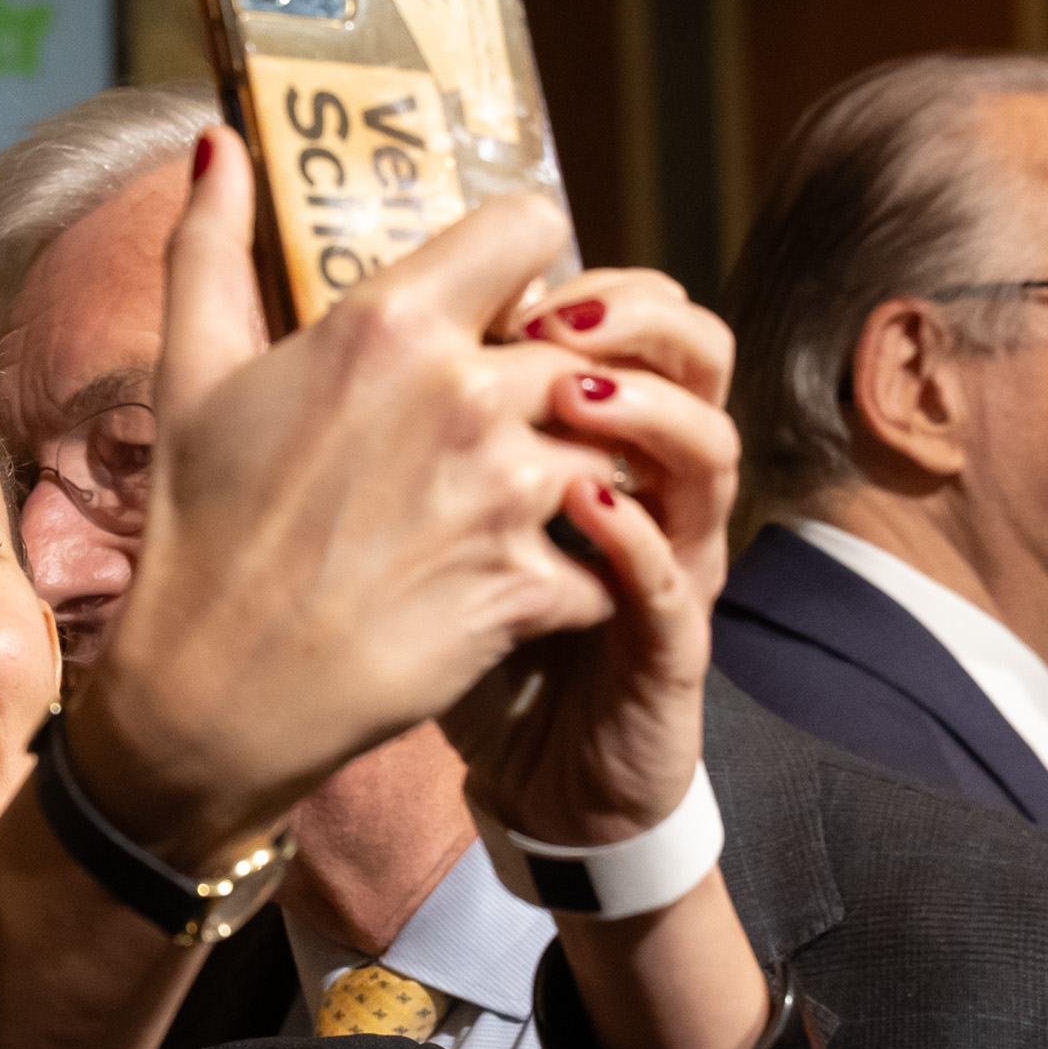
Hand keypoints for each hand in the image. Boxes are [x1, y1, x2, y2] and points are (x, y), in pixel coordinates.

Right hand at [78, 132, 618, 859]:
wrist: (213, 692)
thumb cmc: (199, 531)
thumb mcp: (190, 375)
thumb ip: (209, 245)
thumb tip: (216, 140)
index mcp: (388, 324)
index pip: (535, 229)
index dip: (530, 264)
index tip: (507, 307)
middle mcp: (463, 394)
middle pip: (587, 348)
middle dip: (567, 385)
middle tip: (524, 429)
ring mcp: (505, 492)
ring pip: (617, 450)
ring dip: (593, 474)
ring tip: (544, 505)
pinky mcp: (527, 583)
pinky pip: (612, 556)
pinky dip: (588, 573)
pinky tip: (535, 583)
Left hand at [444, 270, 742, 848]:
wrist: (522, 768)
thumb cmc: (466, 629)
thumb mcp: (431, 509)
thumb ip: (412, 417)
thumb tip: (337, 318)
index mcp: (601, 437)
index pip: (634, 315)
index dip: (589, 280)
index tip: (505, 280)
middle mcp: (653, 481)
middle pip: (698, 353)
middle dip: (633, 318)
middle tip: (548, 316)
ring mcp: (673, 557)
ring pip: (709, 448)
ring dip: (647, 408)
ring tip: (570, 396)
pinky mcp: (669, 640)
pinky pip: (672, 573)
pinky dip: (631, 531)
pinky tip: (577, 503)